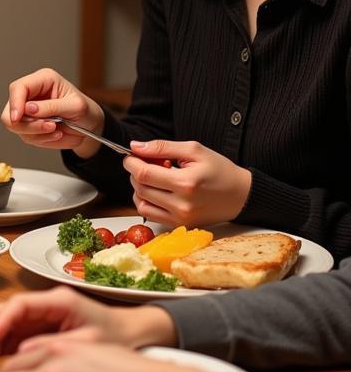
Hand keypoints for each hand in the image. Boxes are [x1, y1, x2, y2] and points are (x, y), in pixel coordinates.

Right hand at [0, 286, 175, 361]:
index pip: (17, 305)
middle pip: (2, 309)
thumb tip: (22, 354)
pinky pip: (10, 335)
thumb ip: (57, 347)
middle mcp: (44, 304)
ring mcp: (38, 317)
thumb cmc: (117, 338)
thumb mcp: (90, 345)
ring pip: (1, 321)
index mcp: (58, 301)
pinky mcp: (37, 330)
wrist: (136, 336)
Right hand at [1, 68, 103, 158]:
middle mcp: (31, 94)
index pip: (18, 88)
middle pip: (10, 110)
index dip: (15, 102)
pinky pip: (26, 136)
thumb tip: (29, 109)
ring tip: (57, 130)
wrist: (90, 126)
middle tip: (49, 126)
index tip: (18, 117)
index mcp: (42, 80)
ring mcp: (28, 111)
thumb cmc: (85, 110)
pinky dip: (41, 139)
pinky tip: (55, 134)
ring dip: (37, 133)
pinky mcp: (29, 125)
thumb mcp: (75, 106)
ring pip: (16, 126)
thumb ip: (51, 106)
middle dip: (28, 124)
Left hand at [123, 139, 251, 226]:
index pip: (144, 173)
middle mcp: (182, 204)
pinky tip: (156, 190)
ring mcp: (180, 218)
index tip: (131, 155)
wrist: (241, 195)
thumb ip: (162, 147)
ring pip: (140, 203)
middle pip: (140, 187)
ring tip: (152, 177)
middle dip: (135, 172)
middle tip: (145, 162)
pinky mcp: (179, 225)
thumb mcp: (194, 150)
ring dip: (138, 187)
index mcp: (186, 183)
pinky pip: (149, 214)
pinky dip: (145, 201)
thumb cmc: (220, 170)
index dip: (131, 162)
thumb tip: (135, 146)